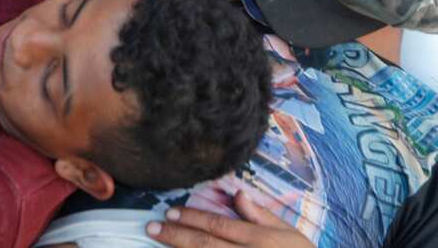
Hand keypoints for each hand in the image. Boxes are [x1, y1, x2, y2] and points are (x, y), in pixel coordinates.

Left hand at [148, 192, 310, 247]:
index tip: (169, 212)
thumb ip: (261, 214)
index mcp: (256, 239)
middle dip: (175, 236)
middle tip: (151, 227)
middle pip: (204, 246)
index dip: (192, 218)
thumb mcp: (287, 231)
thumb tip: (237, 194)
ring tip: (158, 242)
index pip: (217, 226)